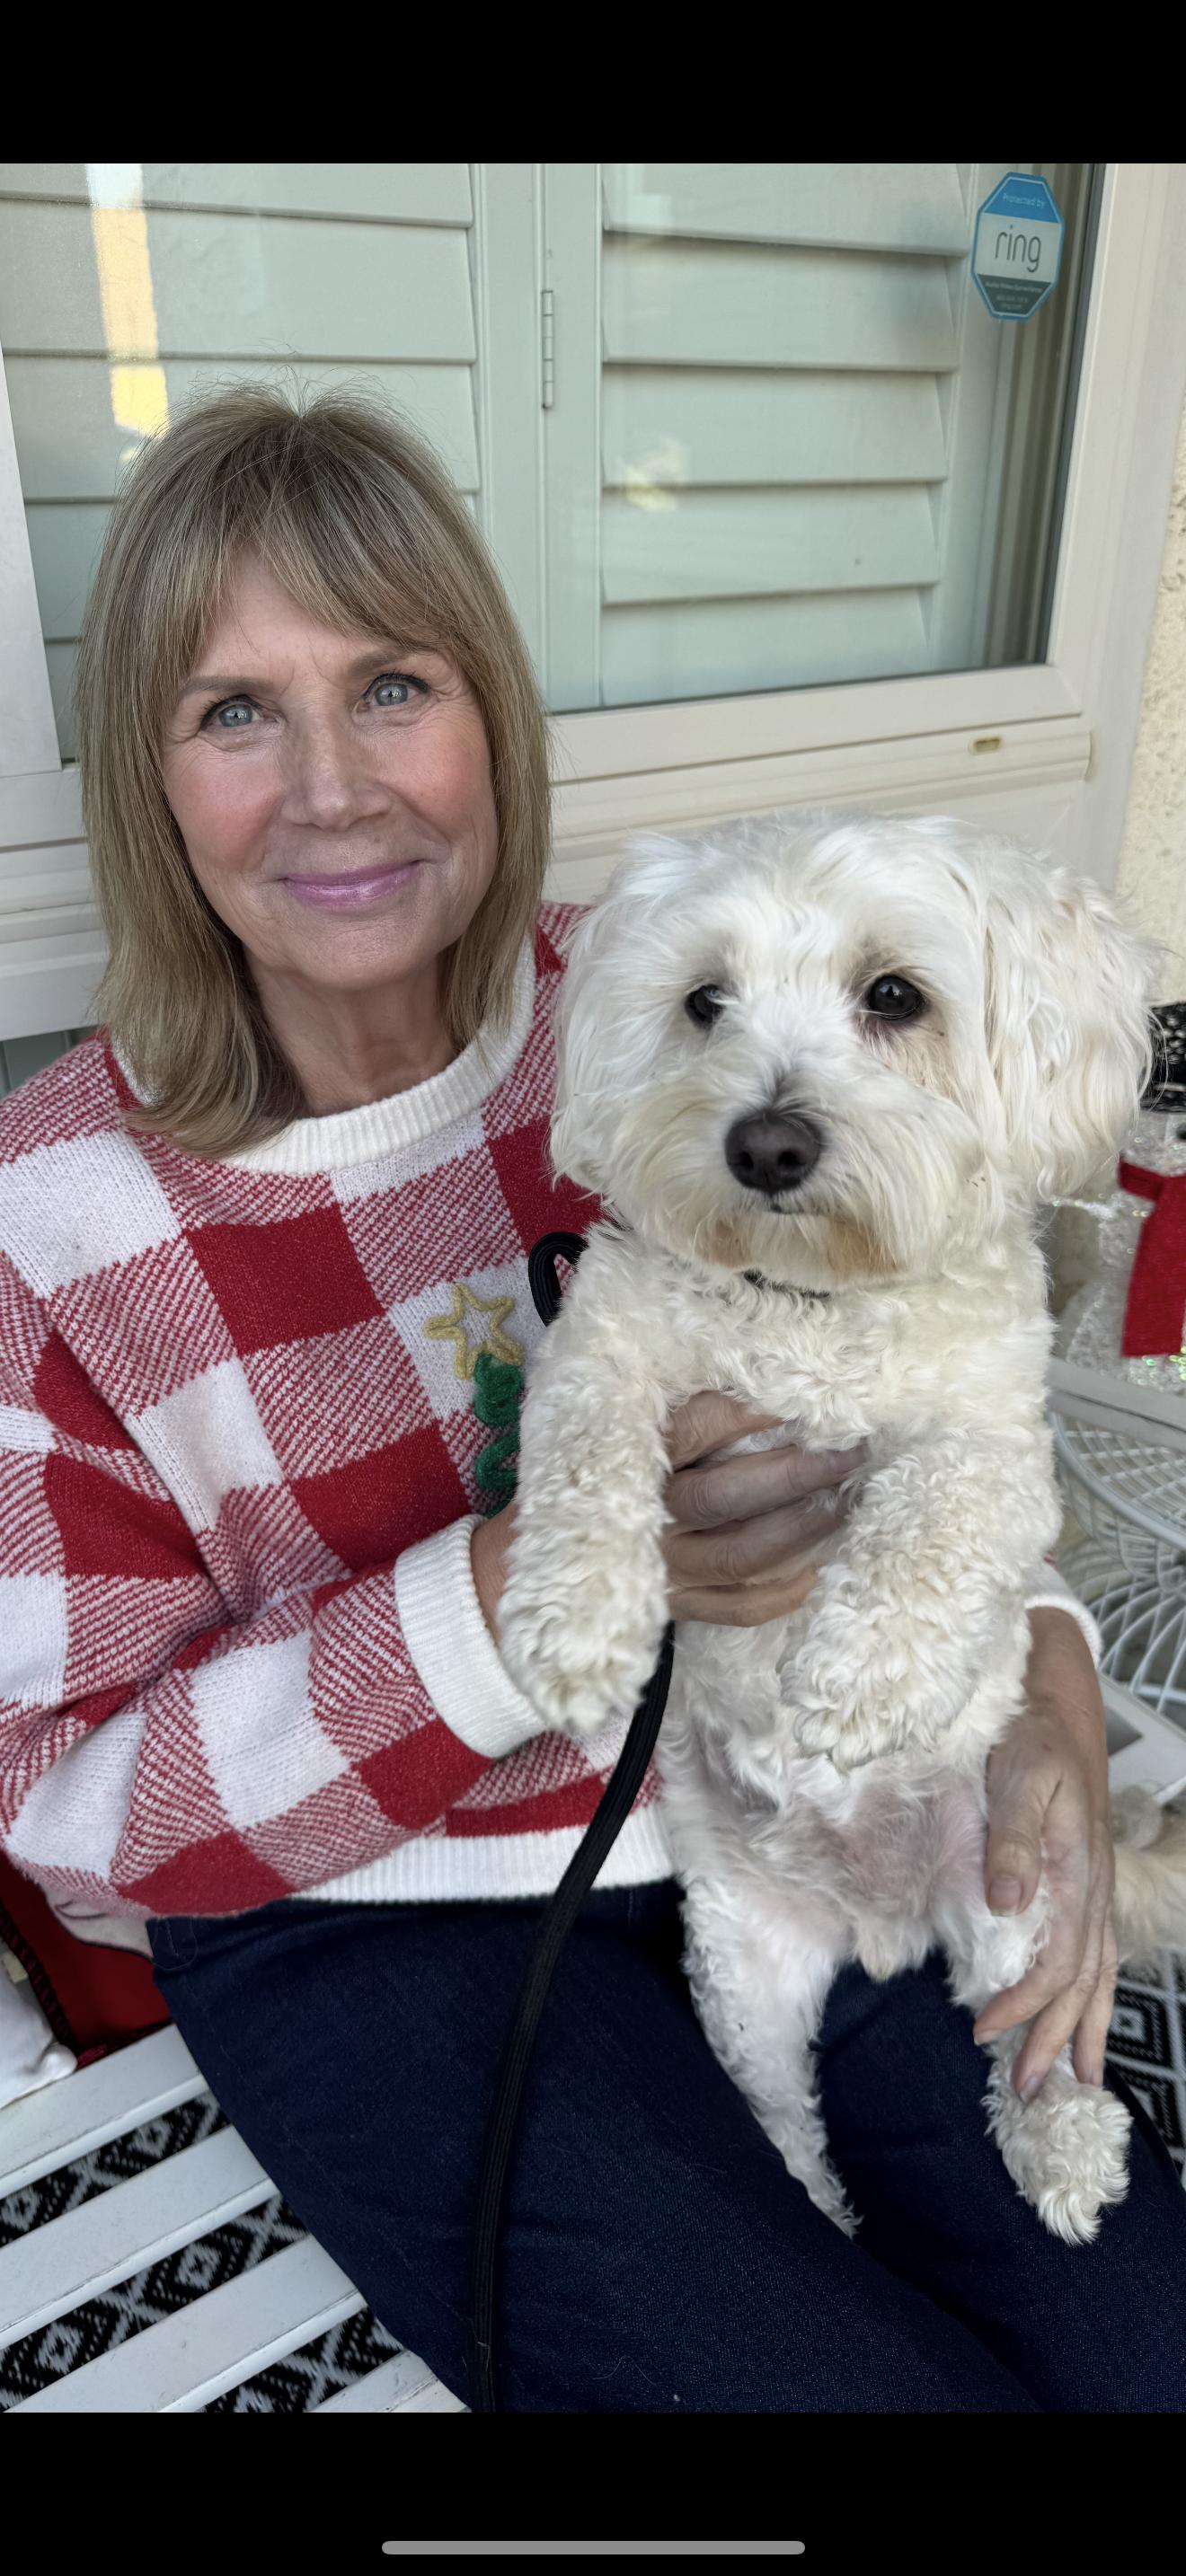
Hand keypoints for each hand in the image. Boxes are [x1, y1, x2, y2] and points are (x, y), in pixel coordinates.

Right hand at [471, 1394, 863, 1637]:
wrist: (514, 1575)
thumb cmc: (578, 1486)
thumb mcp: (608, 1431)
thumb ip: (670, 1408)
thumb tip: (750, 1374)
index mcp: (630, 1460)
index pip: (695, 1430)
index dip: (747, 1413)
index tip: (797, 1395)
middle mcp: (648, 1519)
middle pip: (730, 1497)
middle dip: (799, 1473)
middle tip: (851, 1449)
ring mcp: (663, 1571)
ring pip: (743, 1555)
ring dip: (802, 1528)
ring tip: (843, 1499)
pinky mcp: (673, 1611)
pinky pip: (734, 1610)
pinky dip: (778, 1597)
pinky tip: (816, 1573)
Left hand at [973, 1608, 1115, 2097]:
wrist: (1056, 1702)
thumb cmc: (1031, 1736)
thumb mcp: (1020, 1774)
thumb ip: (1013, 1836)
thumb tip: (1006, 1902)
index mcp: (1075, 1871)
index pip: (1055, 1959)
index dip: (1023, 2001)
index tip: (983, 2029)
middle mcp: (1091, 1889)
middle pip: (1081, 1982)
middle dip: (1054, 2039)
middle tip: (1025, 2090)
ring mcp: (1092, 1888)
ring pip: (1096, 1976)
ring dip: (1080, 2030)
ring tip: (1069, 2083)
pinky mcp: (1083, 1882)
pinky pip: (1096, 1954)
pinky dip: (1092, 1996)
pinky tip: (1083, 2021)